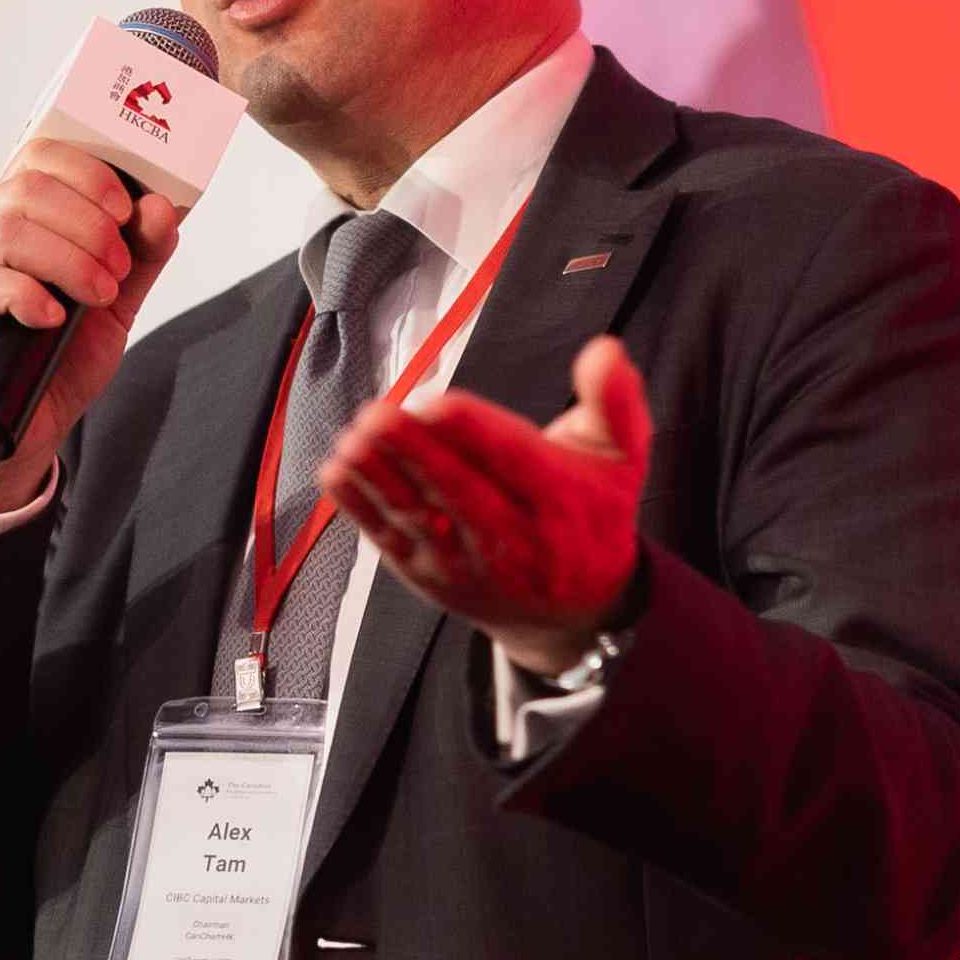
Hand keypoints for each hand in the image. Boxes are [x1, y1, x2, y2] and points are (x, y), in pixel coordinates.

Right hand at [0, 137, 188, 510]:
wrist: (27, 433)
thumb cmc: (59, 360)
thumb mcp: (115, 303)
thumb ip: (140, 255)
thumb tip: (162, 208)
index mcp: (13, 219)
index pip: (37, 158)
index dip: (87, 173)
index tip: (126, 209)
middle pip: (25, 190)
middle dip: (88, 225)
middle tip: (118, 267)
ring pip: (6, 232)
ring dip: (68, 260)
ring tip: (99, 294)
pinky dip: (28, 295)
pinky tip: (54, 319)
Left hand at [322, 333, 650, 676]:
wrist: (574, 610)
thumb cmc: (592, 515)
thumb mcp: (622, 458)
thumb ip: (615, 401)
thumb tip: (604, 349)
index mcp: (561, 500)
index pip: (513, 459)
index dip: (472, 429)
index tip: (436, 401)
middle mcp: (515, 539)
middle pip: (458, 490)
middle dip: (414, 452)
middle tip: (377, 414)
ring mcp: (468, 563)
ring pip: (417, 516)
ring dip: (378, 476)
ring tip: (353, 437)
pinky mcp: (432, 578)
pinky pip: (390, 541)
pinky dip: (359, 508)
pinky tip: (337, 470)